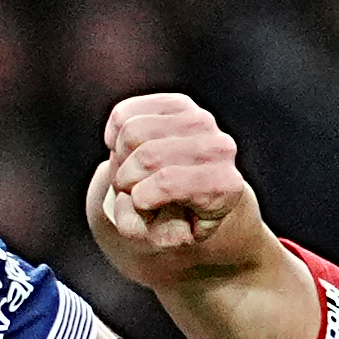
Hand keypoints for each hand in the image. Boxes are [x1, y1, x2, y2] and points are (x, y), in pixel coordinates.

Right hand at [86, 93, 259, 285]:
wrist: (197, 190)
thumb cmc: (179, 217)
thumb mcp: (163, 235)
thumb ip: (141, 230)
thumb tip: (130, 216)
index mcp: (225, 186)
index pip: (168, 182)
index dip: (140, 198)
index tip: (138, 206)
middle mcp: (220, 148)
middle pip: (148, 155)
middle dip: (125, 178)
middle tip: (127, 191)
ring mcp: (201, 120)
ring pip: (133, 130)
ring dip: (118, 156)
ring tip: (128, 171)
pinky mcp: (179, 103)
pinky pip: (126, 113)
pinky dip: (114, 135)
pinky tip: (124, 151)